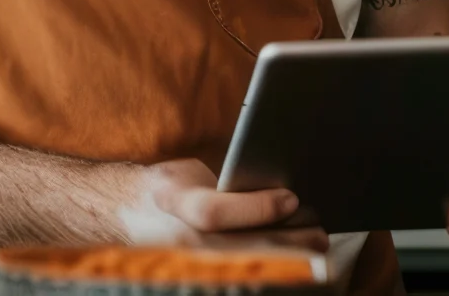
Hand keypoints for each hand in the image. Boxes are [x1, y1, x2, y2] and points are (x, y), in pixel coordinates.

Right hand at [116, 159, 327, 251]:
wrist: (129, 215)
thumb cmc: (169, 189)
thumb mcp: (187, 176)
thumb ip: (225, 184)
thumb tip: (280, 190)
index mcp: (173, 201)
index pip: (213, 214)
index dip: (255, 208)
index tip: (292, 198)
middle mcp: (180, 239)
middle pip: (239, 249)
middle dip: (285, 242)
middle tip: (320, 234)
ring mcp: (191, 262)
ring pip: (245, 265)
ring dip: (286, 257)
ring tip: (316, 246)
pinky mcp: (202, 273)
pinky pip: (242, 270)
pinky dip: (273, 265)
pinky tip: (298, 260)